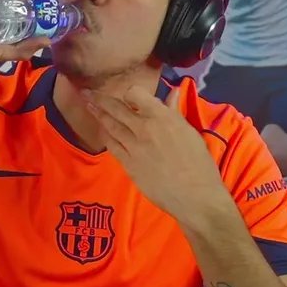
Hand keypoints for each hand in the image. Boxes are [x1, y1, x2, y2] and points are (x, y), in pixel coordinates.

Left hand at [85, 86, 227, 220]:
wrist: (194, 194)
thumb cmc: (198, 163)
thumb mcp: (189, 131)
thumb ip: (175, 111)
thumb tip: (173, 92)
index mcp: (162, 117)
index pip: (136, 94)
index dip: (131, 93)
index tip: (128, 95)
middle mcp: (144, 128)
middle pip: (117, 109)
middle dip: (101, 99)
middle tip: (88, 93)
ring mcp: (134, 147)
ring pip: (111, 126)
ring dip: (98, 115)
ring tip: (88, 106)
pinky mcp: (129, 164)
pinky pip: (112, 146)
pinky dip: (106, 136)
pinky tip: (101, 131)